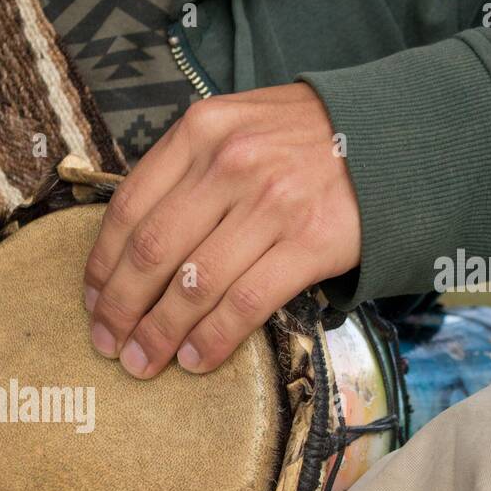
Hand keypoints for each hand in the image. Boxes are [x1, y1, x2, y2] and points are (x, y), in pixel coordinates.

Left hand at [83, 82, 360, 377]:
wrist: (398, 137)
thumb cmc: (304, 142)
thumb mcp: (237, 128)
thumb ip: (186, 171)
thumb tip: (129, 246)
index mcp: (201, 132)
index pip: (129, 208)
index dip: (102, 265)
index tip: (91, 302)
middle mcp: (231, 163)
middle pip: (152, 252)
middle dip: (120, 309)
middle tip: (107, 344)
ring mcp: (272, 203)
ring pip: (193, 284)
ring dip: (159, 334)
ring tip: (143, 362)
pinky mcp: (310, 243)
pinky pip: (245, 304)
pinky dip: (213, 339)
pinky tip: (195, 360)